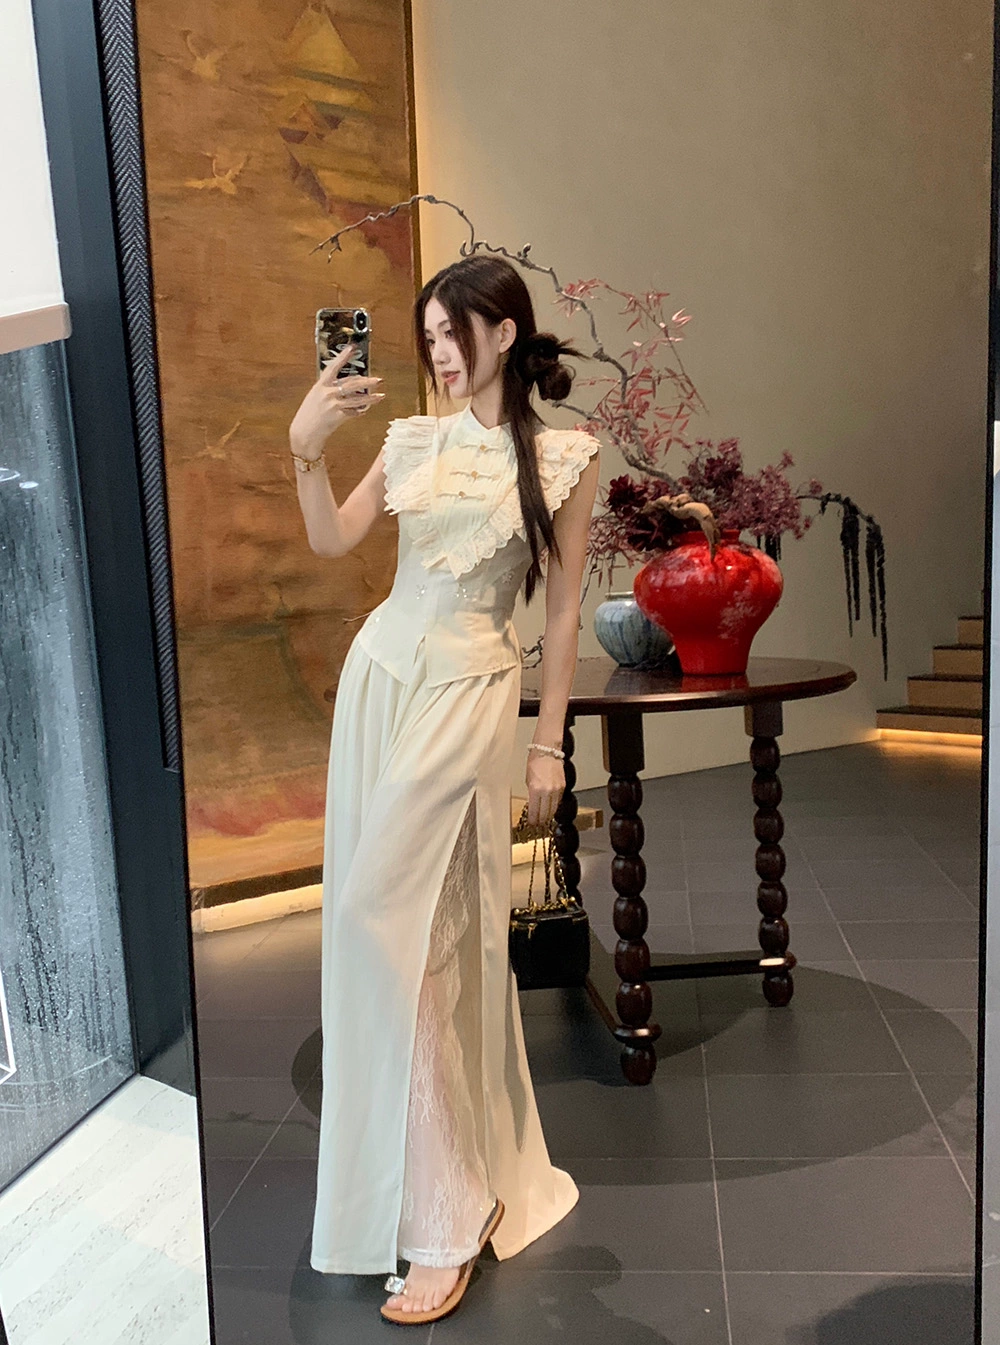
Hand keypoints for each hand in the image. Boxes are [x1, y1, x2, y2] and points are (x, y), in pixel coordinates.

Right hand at [289, 342, 384, 456]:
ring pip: (358, 399)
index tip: (352, 348)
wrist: (304, 433)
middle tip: (378, 380)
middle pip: (352, 384)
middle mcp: (327, 393)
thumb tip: (349, 387)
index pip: (333, 367)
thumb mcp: (315, 396)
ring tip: (381, 396)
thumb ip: (329, 389)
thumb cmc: (309, 415)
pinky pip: (354, 412)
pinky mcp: (338, 416)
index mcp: (320, 385)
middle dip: (367, 381)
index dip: (343, 357)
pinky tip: (363, 410)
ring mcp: (333, 405)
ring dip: (371, 398)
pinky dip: (359, 412)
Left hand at [525, 751, 564, 827]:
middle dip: (541, 820)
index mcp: (535, 790)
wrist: (547, 751)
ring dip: (548, 815)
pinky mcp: (563, 787)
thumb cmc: (535, 762)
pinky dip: (554, 806)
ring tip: (544, 818)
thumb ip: (531, 794)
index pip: (535, 812)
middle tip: (538, 824)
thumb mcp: (528, 780)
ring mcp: (556, 790)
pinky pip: (559, 801)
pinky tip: (551, 808)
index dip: (533, 820)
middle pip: (545, 814)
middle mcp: (547, 791)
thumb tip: (533, 805)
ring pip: (553, 809)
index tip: (531, 823)